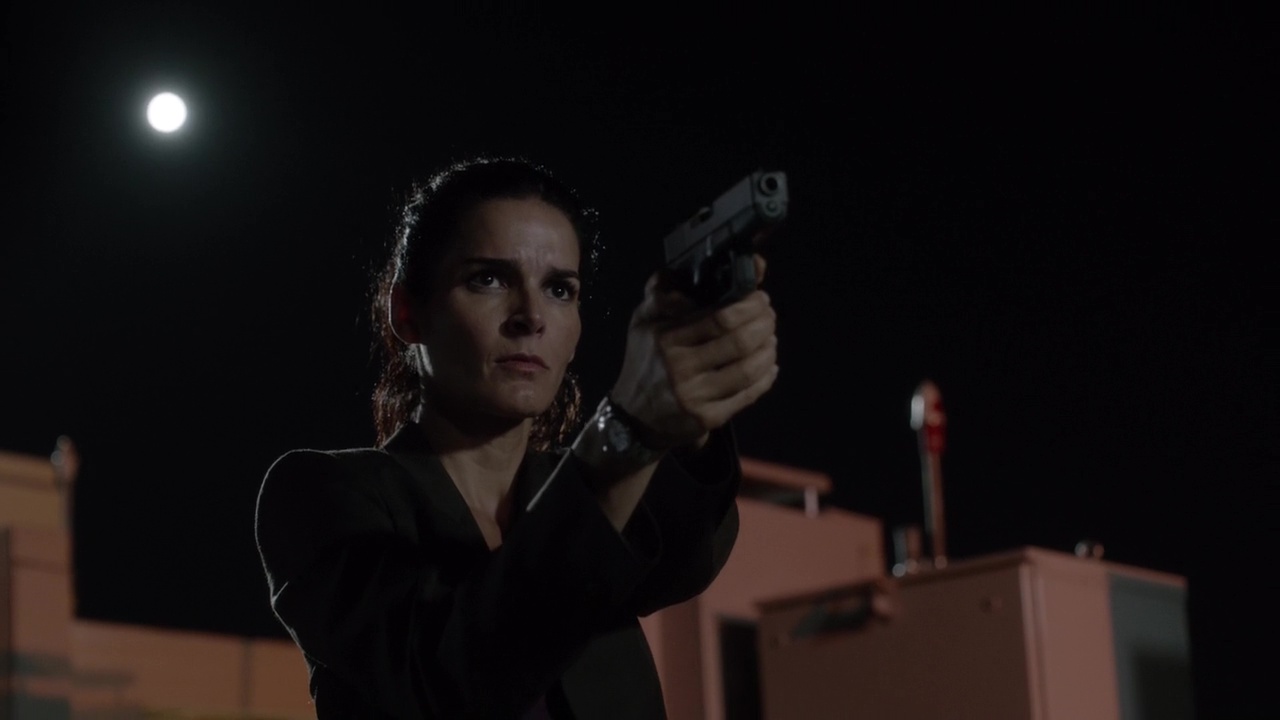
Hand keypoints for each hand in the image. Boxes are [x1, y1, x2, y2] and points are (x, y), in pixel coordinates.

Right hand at [609, 255, 777, 449]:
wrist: (635, 415)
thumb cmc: (644, 359)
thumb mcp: (643, 320)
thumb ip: (662, 291)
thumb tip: (690, 269)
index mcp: (666, 338)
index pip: (720, 318)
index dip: (749, 306)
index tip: (759, 297)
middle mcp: (680, 368)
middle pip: (739, 342)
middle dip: (764, 324)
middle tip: (769, 316)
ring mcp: (695, 396)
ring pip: (748, 370)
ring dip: (768, 350)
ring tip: (770, 338)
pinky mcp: (708, 418)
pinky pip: (748, 395)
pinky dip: (766, 378)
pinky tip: (769, 366)